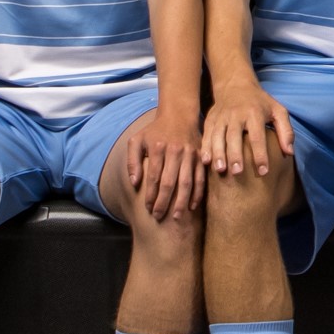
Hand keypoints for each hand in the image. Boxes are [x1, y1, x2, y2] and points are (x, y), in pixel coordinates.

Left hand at [128, 100, 207, 222]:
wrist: (178, 115)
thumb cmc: (154, 131)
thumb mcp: (137, 140)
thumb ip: (132, 161)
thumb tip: (134, 183)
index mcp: (159, 147)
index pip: (154, 176)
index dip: (150, 194)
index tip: (148, 208)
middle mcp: (176, 151)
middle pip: (170, 182)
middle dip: (164, 202)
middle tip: (159, 217)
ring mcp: (191, 154)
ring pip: (187, 182)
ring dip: (182, 201)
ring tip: (176, 218)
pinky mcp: (201, 157)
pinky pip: (201, 178)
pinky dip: (197, 193)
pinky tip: (192, 206)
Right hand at [203, 82, 294, 177]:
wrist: (236, 84)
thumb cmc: (260, 102)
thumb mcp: (278, 111)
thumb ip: (286, 131)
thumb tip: (289, 152)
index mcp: (254, 113)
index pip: (258, 137)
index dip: (260, 154)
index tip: (263, 172)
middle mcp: (236, 114)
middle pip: (235, 136)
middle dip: (235, 155)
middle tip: (237, 173)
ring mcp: (222, 117)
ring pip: (218, 136)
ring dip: (218, 153)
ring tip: (220, 169)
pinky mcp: (211, 119)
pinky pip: (206, 134)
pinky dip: (205, 147)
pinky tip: (206, 161)